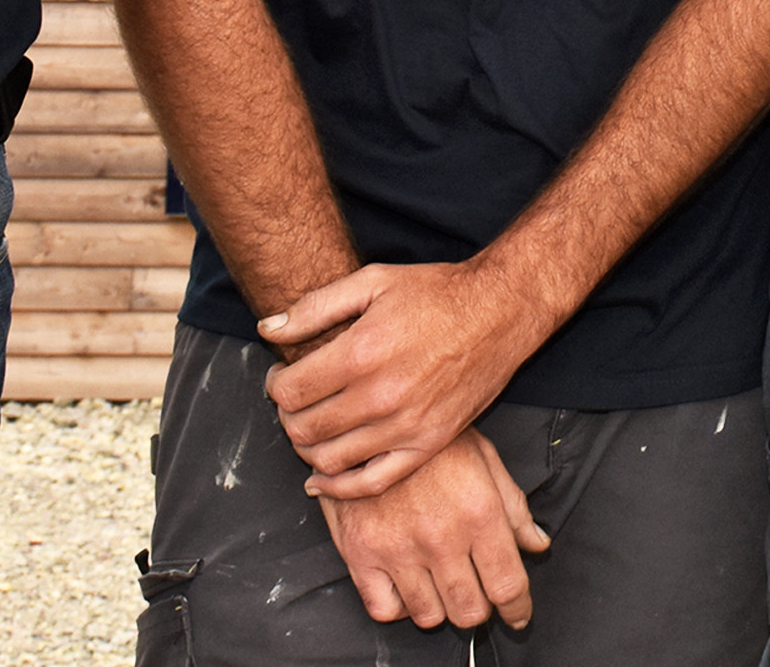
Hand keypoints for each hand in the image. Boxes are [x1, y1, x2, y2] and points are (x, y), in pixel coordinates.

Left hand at [264, 259, 539, 495]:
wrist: (501, 310)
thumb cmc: (438, 293)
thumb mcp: (373, 281)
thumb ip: (315, 307)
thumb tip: (268, 329)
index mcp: (363, 352)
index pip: (290, 392)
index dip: (275, 385)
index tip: (281, 376)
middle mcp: (382, 395)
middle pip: (304, 429)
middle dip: (287, 416)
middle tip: (295, 401)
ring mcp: (406, 425)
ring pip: (329, 460)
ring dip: (307, 448)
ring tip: (312, 427)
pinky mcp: (428, 444)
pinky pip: (370, 482)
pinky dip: (338, 488)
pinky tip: (321, 479)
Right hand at [321, 428, 547, 630]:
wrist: (373, 417)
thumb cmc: (433, 437)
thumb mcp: (485, 459)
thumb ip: (514, 507)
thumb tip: (537, 544)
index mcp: (479, 513)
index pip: (508, 584)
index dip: (518, 609)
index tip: (518, 614)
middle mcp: (441, 537)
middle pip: (469, 610)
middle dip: (480, 610)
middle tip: (478, 595)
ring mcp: (398, 549)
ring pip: (429, 615)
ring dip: (442, 608)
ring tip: (443, 587)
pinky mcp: (361, 553)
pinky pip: (384, 609)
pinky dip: (400, 608)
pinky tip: (408, 587)